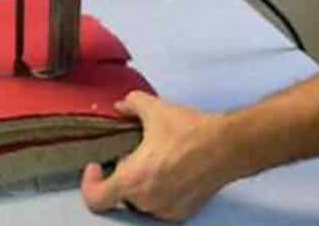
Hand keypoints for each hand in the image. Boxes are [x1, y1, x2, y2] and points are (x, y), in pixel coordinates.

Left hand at [80, 91, 244, 221]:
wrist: (228, 147)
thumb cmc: (190, 130)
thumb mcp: (155, 109)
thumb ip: (131, 104)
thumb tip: (120, 106)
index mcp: (133, 179)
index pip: (95, 198)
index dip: (90, 182)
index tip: (98, 165)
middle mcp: (146, 201)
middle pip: (119, 194)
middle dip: (121, 175)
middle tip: (133, 155)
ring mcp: (165, 210)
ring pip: (139, 201)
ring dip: (139, 184)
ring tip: (153, 162)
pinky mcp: (182, 213)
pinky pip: (159, 206)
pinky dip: (158, 192)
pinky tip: (169, 172)